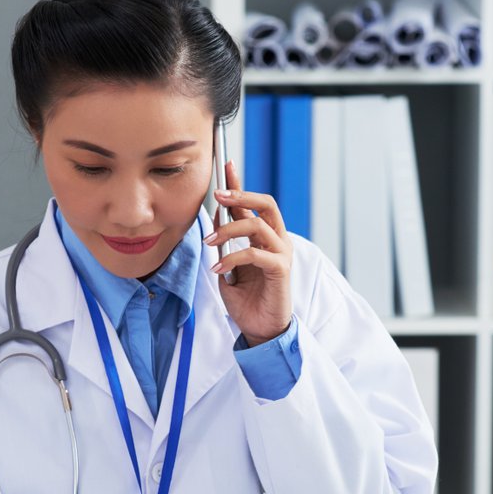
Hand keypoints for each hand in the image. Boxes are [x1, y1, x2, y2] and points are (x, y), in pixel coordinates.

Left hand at [206, 160, 293, 345]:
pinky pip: (254, 253)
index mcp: (266, 237)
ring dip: (228, 230)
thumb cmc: (247, 299)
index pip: (253, 204)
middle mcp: (278, 240)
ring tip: (210, 244)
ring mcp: (282, 253)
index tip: (225, 165)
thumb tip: (215, 218)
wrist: (260, 328)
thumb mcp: (229, 266)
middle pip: (266, 203)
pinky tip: (218, 270)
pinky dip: (232, 258)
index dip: (240, 183)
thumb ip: (225, 243)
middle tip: (218, 195)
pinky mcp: (281, 270)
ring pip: (256, 226)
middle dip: (241, 194)